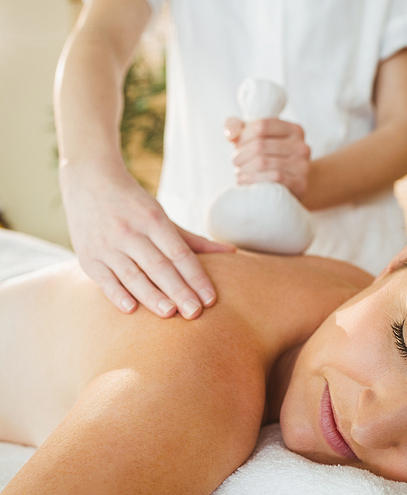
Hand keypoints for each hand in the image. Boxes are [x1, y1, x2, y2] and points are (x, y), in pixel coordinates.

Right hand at [60, 161, 233, 318]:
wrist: (89, 180)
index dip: (196, 277)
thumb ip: (193, 239)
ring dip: (151, 295)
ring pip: (132, 274)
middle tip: (196, 312)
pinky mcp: (88, 256)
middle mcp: (129, 231)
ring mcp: (106, 244)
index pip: (179, 253)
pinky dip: (116, 294)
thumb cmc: (133, 204)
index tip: (210, 299)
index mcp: (152, 219)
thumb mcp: (161, 215)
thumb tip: (231, 252)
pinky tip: (131, 309)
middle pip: (159, 266)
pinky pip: (104, 279)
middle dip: (179, 290)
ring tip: (170, 313)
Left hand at [225, 117, 310, 199]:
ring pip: (263, 163)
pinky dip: (253, 179)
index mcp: (293, 130)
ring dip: (244, 169)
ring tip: (239, 173)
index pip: (261, 126)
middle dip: (241, 155)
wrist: (289, 188)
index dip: (243, 136)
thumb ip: (237, 127)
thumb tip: (231, 133)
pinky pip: (273, 178)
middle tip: (236, 162)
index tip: (237, 146)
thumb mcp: (253, 140)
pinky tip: (245, 181)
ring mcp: (303, 166)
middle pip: (260, 145)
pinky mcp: (300, 184)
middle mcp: (302, 146)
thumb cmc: (267, 159)